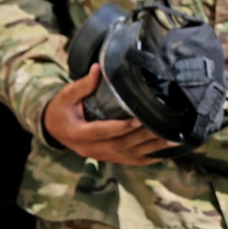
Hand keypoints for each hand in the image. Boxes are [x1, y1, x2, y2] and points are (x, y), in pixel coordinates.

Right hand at [42, 63, 177, 163]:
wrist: (54, 130)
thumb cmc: (62, 110)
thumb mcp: (66, 96)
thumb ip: (82, 85)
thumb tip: (98, 68)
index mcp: (78, 134)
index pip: (102, 131)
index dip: (121, 127)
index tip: (138, 118)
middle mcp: (91, 149)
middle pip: (121, 145)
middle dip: (143, 136)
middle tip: (164, 126)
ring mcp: (102, 156)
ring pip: (130, 155)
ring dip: (152, 148)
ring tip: (173, 140)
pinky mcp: (110, 158)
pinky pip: (131, 160)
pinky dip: (150, 157)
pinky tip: (165, 151)